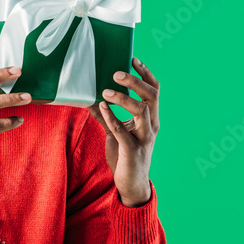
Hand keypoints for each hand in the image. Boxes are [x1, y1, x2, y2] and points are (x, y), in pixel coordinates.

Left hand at [87, 56, 159, 206]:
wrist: (131, 184)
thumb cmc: (125, 156)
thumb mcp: (115, 133)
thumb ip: (105, 117)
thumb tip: (89, 100)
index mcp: (151, 119)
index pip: (154, 91)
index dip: (146, 73)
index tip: (133, 58)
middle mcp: (151, 126)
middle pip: (151, 96)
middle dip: (135, 81)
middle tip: (116, 73)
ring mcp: (144, 138)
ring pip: (141, 111)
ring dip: (123, 98)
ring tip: (105, 91)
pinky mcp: (133, 150)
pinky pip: (123, 130)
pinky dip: (112, 117)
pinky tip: (101, 107)